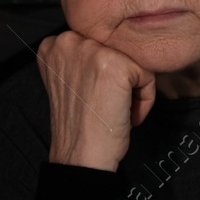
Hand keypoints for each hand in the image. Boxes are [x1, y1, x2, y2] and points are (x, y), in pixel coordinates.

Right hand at [36, 30, 155, 170]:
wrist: (80, 158)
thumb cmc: (79, 127)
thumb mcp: (70, 81)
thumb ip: (82, 59)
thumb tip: (112, 49)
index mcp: (53, 44)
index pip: (98, 45)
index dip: (103, 75)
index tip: (97, 97)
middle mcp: (68, 41)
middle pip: (116, 49)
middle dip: (119, 80)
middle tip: (108, 106)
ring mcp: (91, 51)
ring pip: (132, 61)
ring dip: (132, 90)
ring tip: (117, 111)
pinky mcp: (114, 64)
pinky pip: (146, 75)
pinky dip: (145, 99)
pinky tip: (127, 115)